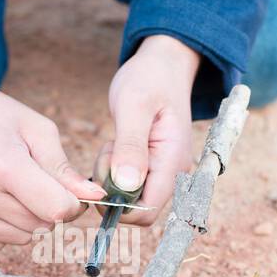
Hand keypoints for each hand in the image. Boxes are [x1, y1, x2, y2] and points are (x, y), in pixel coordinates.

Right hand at [0, 55, 103, 249]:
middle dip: (47, 208)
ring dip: (24, 219)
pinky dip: (1, 227)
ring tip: (8, 185)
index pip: (59, 210)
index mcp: (4, 166)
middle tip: (32, 179)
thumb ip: (64, 168)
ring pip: (20, 238)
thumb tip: (95, 198)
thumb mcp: (34, 129)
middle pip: (41, 226)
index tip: (63, 186)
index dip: (71, 202)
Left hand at [97, 34, 200, 226]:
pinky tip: (114, 147)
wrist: (163, 65)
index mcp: (173, 163)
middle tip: (107, 153)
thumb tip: (125, 186)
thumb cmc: (150, 79)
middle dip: (113, 191)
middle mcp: (173, 174)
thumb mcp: (134, 106)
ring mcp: (164, 172)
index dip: (118, 205)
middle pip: (137, 210)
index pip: (146, 211)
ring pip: (130, 199)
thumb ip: (130, 146)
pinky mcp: (153, 168)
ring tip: (112, 144)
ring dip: (111, 180)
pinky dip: (114, 173)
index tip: (103, 174)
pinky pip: (129, 186)